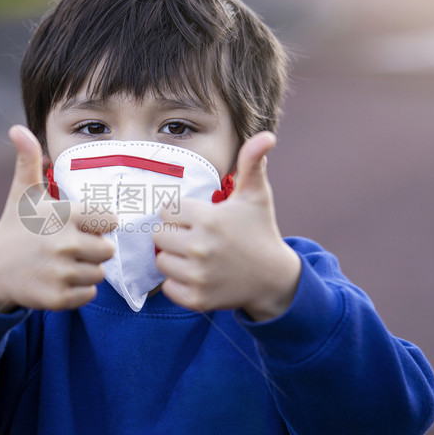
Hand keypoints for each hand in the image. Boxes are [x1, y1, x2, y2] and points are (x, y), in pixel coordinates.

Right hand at [0, 125, 116, 312]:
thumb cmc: (15, 226)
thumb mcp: (21, 192)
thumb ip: (27, 160)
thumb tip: (16, 128)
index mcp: (64, 215)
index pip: (109, 219)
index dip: (99, 222)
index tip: (83, 224)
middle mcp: (64, 243)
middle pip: (108, 250)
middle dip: (94, 249)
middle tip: (73, 247)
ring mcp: (60, 272)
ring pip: (99, 274)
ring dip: (87, 270)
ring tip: (66, 263)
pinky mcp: (57, 297)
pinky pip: (88, 295)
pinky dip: (79, 290)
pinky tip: (61, 279)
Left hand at [153, 132, 300, 319]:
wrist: (273, 278)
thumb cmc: (259, 231)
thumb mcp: (255, 196)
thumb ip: (252, 163)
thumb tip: (266, 135)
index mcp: (209, 219)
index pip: (167, 210)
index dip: (180, 213)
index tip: (198, 218)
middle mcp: (200, 247)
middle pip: (159, 235)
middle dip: (174, 235)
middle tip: (195, 237)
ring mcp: (198, 276)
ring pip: (161, 261)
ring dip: (174, 259)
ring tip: (196, 256)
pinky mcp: (196, 299)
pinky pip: (167, 287)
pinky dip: (178, 283)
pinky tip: (197, 275)